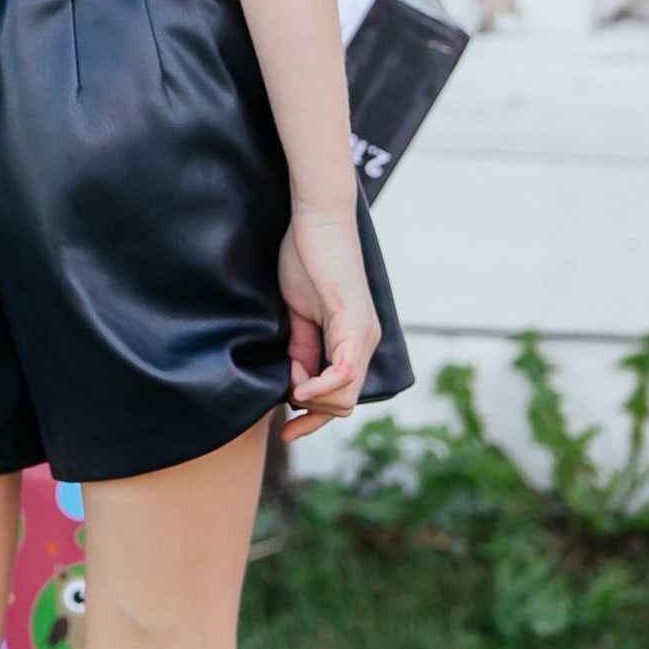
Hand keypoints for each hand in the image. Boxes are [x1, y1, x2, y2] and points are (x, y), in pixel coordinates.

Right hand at [280, 200, 378, 439]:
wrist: (316, 218)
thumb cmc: (306, 257)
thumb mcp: (299, 313)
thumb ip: (302, 348)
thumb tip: (296, 382)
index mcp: (353, 340)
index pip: (342, 397)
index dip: (313, 419)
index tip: (286, 430)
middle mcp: (366, 342)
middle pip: (344, 404)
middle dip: (310, 414)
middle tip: (283, 401)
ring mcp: (363, 334)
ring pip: (345, 396)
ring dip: (311, 398)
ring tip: (289, 377)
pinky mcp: (353, 322)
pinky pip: (343, 372)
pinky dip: (320, 387)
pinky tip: (299, 385)